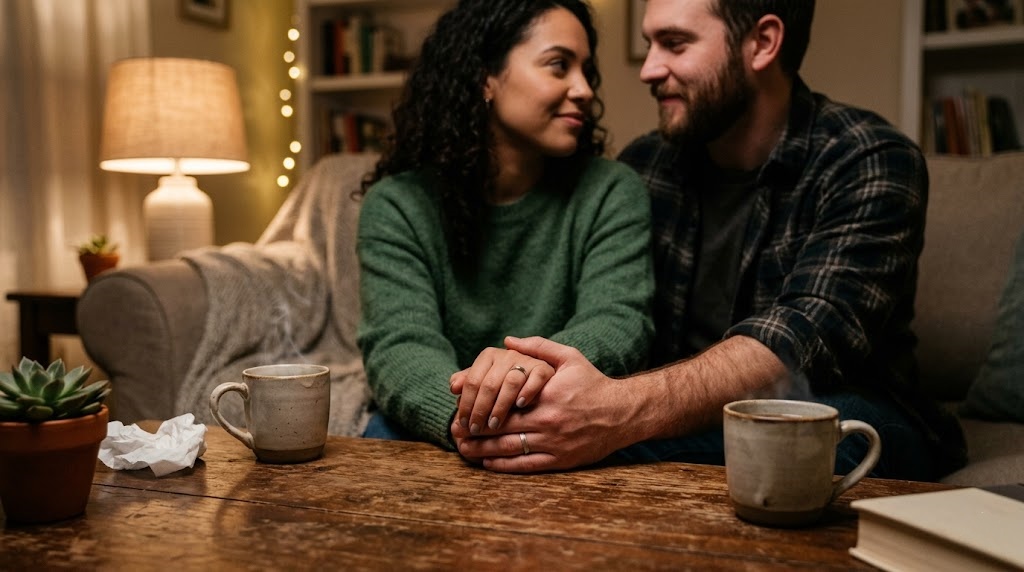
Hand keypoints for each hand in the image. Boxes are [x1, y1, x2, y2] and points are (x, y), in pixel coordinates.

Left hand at [452, 336, 641, 472]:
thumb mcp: (569, 357)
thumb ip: (538, 347)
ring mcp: (554, 444)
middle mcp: (547, 421)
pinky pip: (526, 466)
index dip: (479, 408)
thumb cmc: (593, 383)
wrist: (623, 413)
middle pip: (501, 428)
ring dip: (482, 450)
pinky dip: (503, 466)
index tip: (461, 409)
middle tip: (454, 431)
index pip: (503, 403)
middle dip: (475, 431)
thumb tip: (507, 340)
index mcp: (546, 395)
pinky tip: (487, 463)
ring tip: (463, 448)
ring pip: (509, 449)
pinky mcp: (560, 460)